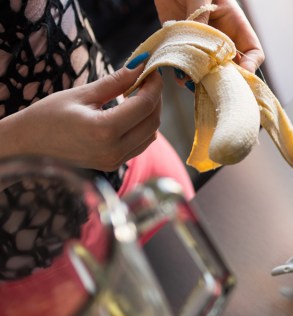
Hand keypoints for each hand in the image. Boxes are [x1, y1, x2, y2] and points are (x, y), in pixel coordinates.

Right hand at [0, 59, 162, 171]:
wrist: (28, 145)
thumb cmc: (48, 116)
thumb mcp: (82, 94)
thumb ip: (115, 82)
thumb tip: (140, 66)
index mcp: (103, 130)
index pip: (144, 106)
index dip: (154, 86)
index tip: (153, 70)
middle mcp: (113, 150)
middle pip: (152, 122)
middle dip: (156, 98)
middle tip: (148, 79)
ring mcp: (114, 161)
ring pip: (150, 135)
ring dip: (150, 113)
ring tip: (139, 94)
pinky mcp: (113, 164)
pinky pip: (140, 145)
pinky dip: (143, 127)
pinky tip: (132, 112)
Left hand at [154, 0, 264, 72]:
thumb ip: (201, 17)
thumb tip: (200, 43)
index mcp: (234, 25)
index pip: (253, 52)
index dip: (250, 66)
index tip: (239, 75)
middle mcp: (221, 39)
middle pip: (232, 69)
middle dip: (224, 79)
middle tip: (213, 84)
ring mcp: (203, 45)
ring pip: (210, 71)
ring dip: (202, 79)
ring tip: (193, 82)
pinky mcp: (183, 47)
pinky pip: (188, 66)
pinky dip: (183, 73)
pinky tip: (177, 73)